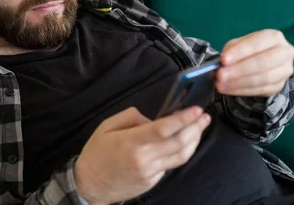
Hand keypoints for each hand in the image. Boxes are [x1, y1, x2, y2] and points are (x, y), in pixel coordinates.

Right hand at [74, 106, 210, 204]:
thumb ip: (131, 117)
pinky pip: (170, 165)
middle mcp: (144, 159)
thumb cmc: (96, 153)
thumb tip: (152, 119)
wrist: (89, 185)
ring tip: (199, 128)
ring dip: (194, 141)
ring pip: (180, 156)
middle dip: (195, 128)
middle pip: (179, 143)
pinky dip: (179, 152)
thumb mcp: (106, 126)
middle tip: (204, 117)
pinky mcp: (152, 182)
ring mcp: (150, 173)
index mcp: (131, 142)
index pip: (165, 129)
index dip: (184, 119)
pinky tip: (181, 143)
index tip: (195, 110)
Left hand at [217, 29, 293, 96]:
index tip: (224, 60)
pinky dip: (243, 90)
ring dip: (240, 82)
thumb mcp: (238, 45)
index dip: (240, 52)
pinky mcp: (280, 85)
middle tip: (221, 75)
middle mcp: (284, 52)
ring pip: (265, 78)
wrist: (260, 62)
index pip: (257, 43)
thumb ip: (232, 51)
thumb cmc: (247, 50)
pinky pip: (262, 90)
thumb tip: (223, 63)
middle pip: (264, 62)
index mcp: (274, 36)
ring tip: (221, 84)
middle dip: (240, 69)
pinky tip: (229, 89)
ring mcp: (285, 70)